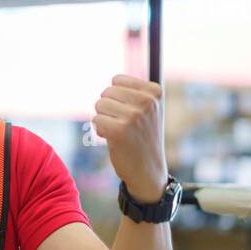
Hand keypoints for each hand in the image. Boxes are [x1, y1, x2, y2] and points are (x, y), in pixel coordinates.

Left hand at [92, 75, 167, 202]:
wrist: (148, 170)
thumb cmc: (143, 137)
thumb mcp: (148, 110)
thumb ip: (134, 93)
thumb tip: (114, 79)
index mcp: (155, 92)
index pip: (117, 80)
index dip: (116, 98)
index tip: (129, 113)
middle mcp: (146, 102)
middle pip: (106, 92)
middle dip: (108, 108)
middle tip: (122, 125)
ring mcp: (134, 116)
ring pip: (99, 105)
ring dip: (103, 119)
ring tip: (118, 132)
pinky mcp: (119, 130)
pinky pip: (95, 120)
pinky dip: (99, 130)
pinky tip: (113, 139)